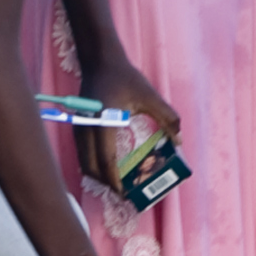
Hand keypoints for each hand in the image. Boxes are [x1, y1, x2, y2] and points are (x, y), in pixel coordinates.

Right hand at [73, 52, 179, 190]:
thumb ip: (167, 118)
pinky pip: (83, 155)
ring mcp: (78, 128)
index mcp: (104, 122)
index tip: (126, 194)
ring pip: (84, 163)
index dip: (115, 180)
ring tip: (119, 184)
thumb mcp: (150, 96)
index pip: (106, 159)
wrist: (100, 61)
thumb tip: (178, 142)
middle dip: (106, 184)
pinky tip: (109, 169)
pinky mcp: (77, 127)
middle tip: (125, 194)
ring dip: (99, 177)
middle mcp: (86, 128)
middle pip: (91, 167)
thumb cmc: (125, 77)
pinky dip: (94, 166)